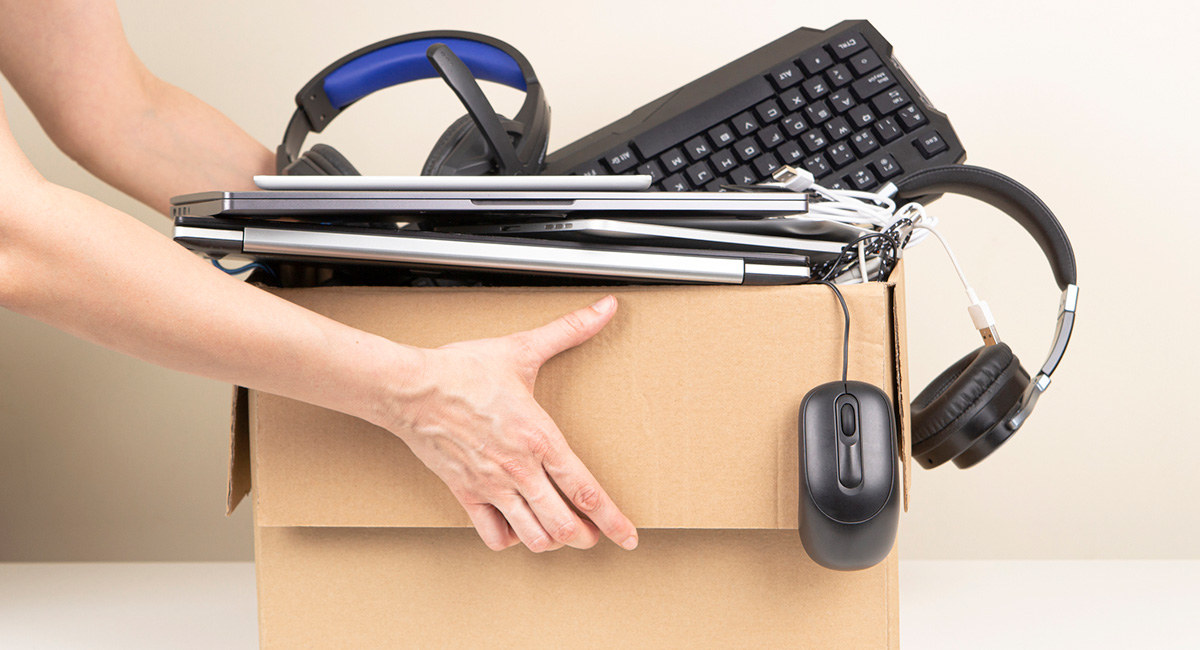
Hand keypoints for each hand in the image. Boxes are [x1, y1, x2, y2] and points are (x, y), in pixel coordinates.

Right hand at [388, 296, 637, 552]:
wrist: (410, 387)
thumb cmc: (462, 370)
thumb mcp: (522, 348)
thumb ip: (569, 330)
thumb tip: (606, 308)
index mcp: (540, 438)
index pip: (587, 491)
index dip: (613, 520)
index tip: (629, 538)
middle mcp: (520, 469)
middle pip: (564, 525)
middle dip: (586, 536)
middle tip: (595, 534)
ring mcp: (492, 486)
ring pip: (533, 537)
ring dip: (552, 541)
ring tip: (561, 534)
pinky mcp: (465, 493)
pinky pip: (493, 535)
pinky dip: (510, 539)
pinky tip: (517, 527)